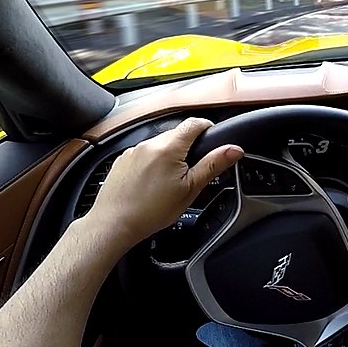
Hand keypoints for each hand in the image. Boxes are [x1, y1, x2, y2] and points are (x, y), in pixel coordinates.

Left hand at [83, 118, 242, 247]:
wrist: (113, 223)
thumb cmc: (150, 211)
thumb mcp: (190, 190)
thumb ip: (213, 165)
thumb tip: (234, 150)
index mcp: (169, 147)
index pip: (195, 123)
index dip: (208, 128)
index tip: (212, 139)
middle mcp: (149, 143)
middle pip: (177, 134)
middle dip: (188, 148)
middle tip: (192, 172)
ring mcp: (133, 151)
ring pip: (160, 145)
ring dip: (169, 156)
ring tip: (169, 183)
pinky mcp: (122, 160)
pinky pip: (144, 154)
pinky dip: (152, 164)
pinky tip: (151, 185)